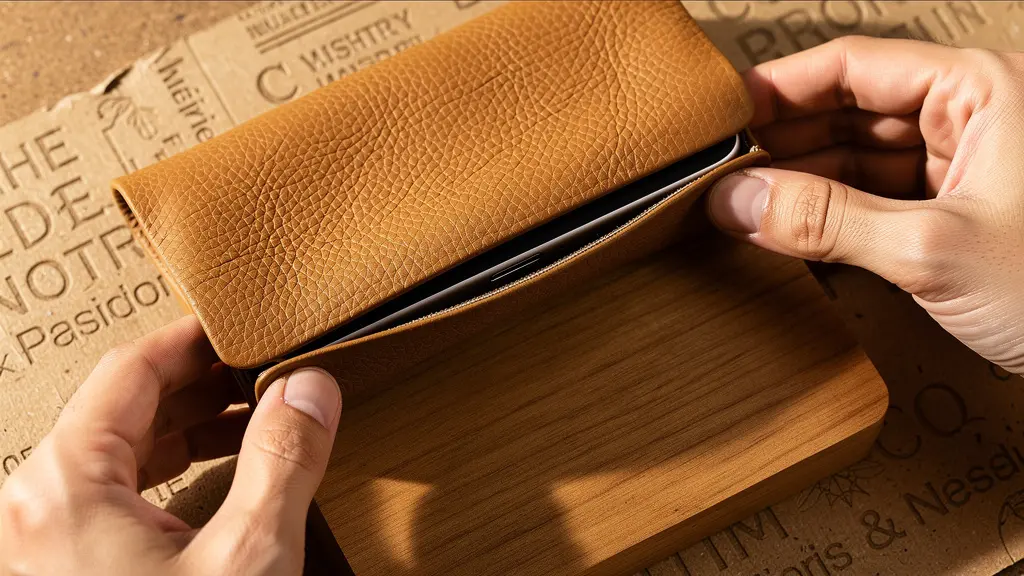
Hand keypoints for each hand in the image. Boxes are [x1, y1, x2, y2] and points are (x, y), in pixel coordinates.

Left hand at [0, 316, 341, 574]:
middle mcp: (38, 505)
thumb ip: (283, 461)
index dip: (194, 340)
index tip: (241, 326)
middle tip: (265, 370)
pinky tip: (222, 476)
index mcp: (63, 484)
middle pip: (123, 408)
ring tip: (258, 418)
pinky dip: (172, 473)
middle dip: (203, 386)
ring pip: (120, 453)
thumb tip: (310, 389)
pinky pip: (116, 496)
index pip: (131, 370)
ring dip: (191, 429)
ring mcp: (46, 541)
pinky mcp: (67, 570)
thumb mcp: (246, 559)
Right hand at [708, 36, 1023, 373]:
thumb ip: (826, 220)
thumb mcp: (932, 250)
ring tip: (739, 207)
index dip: (776, 90)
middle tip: (717, 176)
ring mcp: (961, 166)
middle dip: (781, 143)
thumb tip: (736, 201)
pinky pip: (872, 199)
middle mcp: (969, 116)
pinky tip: (786, 231)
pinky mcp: (952, 213)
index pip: (850, 66)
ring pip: (855, 157)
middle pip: (846, 109)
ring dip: (799, 183)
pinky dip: (828, 216)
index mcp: (979, 88)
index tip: (717, 120)